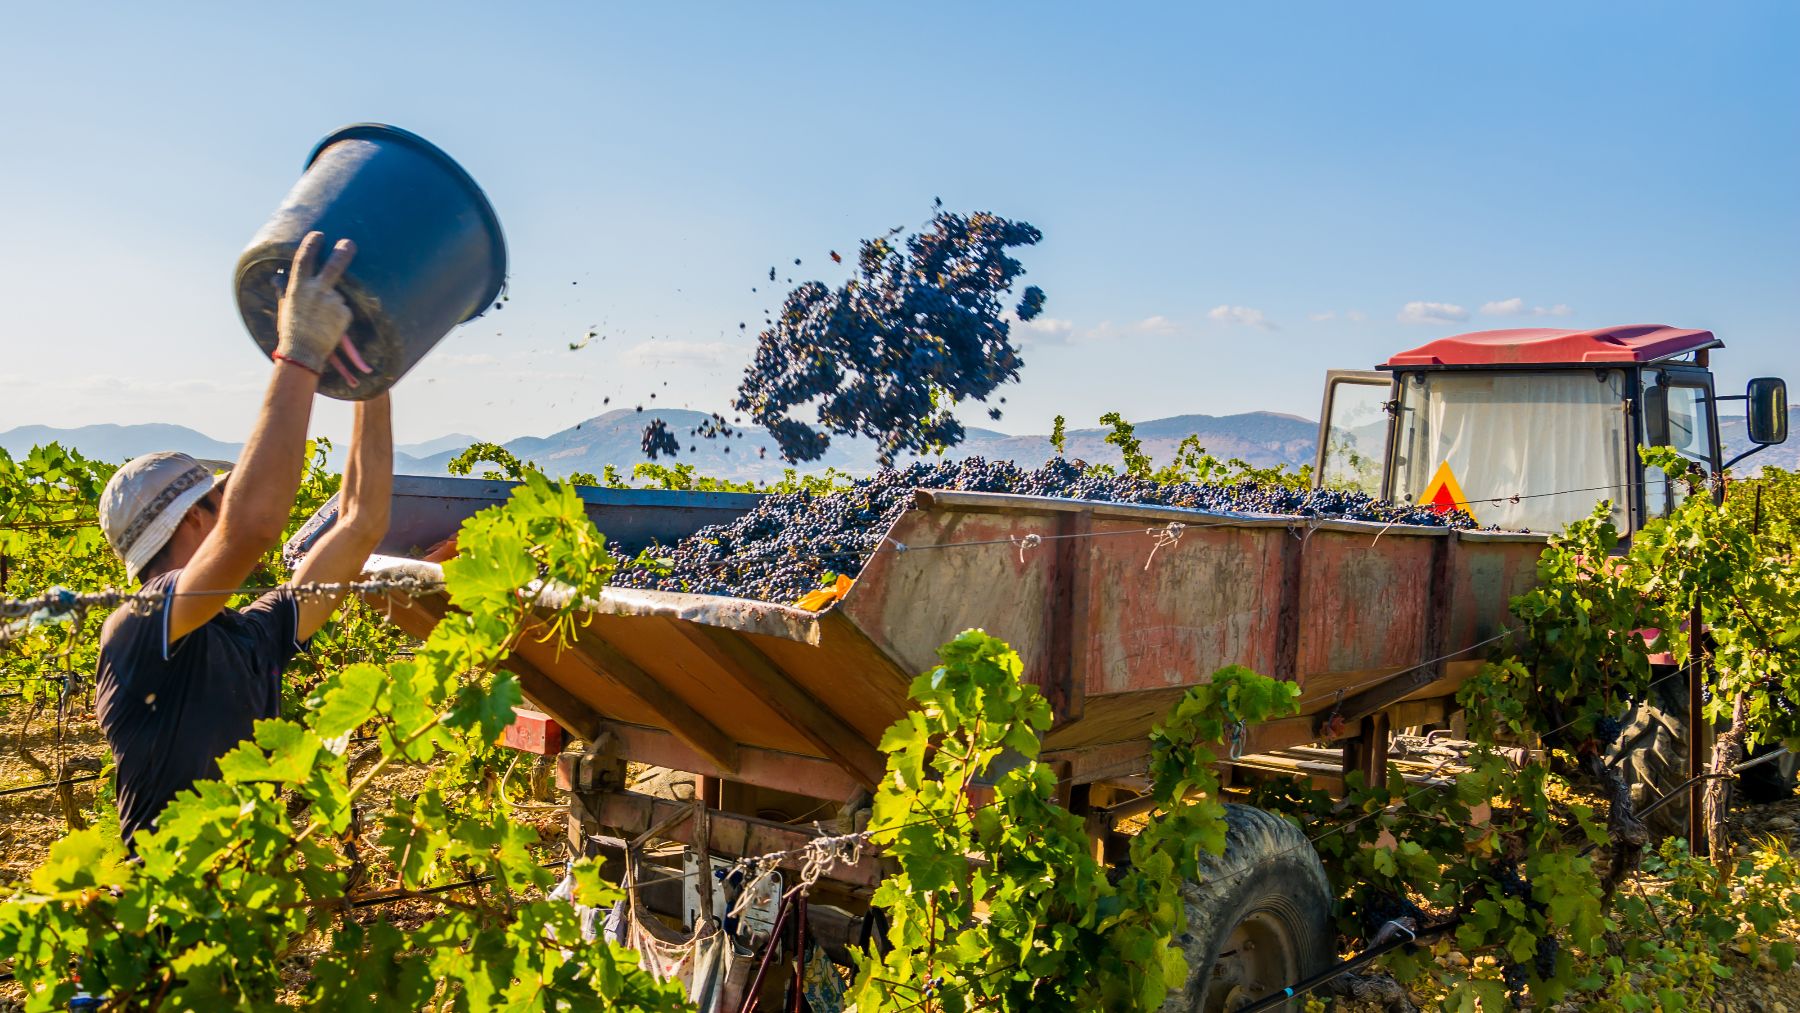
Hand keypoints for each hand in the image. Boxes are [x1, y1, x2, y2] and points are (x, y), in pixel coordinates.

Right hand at [275, 231, 354, 374]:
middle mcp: (316, 291)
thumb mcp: (285, 305)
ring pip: (339, 294)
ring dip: (334, 302)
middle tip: (350, 243)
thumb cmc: (292, 328)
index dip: (311, 244)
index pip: (304, 258)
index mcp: (298, 286)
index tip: (319, 235)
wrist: (303, 352)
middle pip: (334, 266)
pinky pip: (345, 309)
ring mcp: (332, 301)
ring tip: (323, 319)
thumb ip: (284, 288)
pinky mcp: (345, 313)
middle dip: (343, 252)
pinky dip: (340, 315)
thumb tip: (277, 276)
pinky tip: (330, 325)